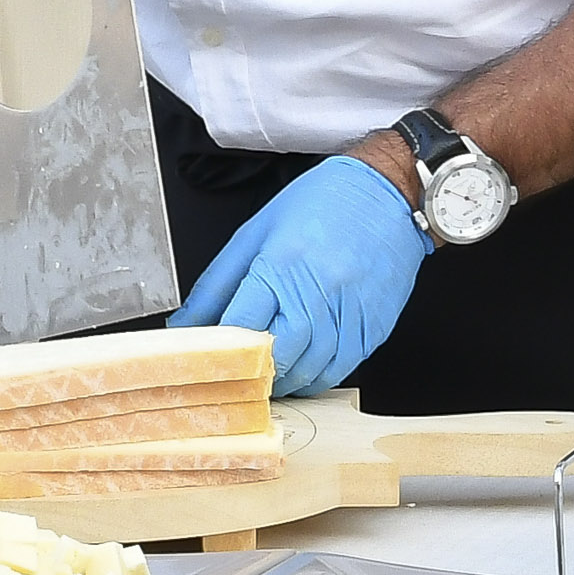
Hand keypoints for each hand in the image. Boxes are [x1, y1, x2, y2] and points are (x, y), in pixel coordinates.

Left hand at [177, 155, 429, 394]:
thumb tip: (188, 324)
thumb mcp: (255, 234)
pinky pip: (340, 370)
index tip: (209, 359)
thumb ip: (217, 285)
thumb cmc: (321, 205)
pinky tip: (302, 367)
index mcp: (281, 266)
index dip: (222, 351)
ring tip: (269, 372)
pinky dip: (316, 377)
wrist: (385, 193)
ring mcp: (349, 315)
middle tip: (239, 371)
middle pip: (277, 358)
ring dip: (285, 381)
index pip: (241, 327)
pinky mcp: (373, 329)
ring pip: (310, 372)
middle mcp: (318, 294)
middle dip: (254, 372)